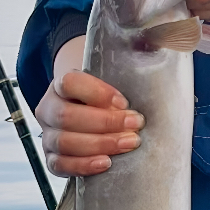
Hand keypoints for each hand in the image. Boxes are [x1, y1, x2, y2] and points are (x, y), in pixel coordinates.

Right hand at [36, 39, 144, 176]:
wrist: (90, 117)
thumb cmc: (108, 99)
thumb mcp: (113, 80)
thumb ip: (128, 68)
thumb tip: (161, 43)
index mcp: (60, 85)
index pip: (70, 83)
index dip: (97, 92)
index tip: (124, 102)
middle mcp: (49, 109)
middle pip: (67, 116)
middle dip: (105, 123)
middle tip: (136, 124)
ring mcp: (48, 136)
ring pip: (64, 142)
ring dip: (100, 144)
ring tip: (129, 143)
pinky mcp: (52, 159)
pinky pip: (60, 166)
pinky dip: (83, 166)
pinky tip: (105, 163)